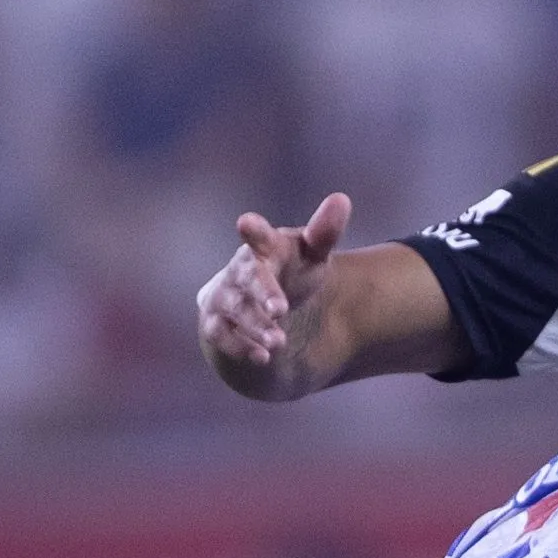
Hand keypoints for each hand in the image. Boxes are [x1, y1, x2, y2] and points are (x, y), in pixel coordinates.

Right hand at [196, 193, 352, 379]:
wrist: (269, 312)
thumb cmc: (293, 273)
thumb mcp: (313, 255)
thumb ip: (324, 233)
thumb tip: (341, 199)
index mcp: (263, 248)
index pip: (257, 236)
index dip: (253, 230)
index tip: (247, 223)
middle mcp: (238, 271)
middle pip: (246, 277)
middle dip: (262, 292)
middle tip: (280, 310)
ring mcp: (222, 297)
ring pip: (233, 310)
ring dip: (255, 326)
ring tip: (279, 342)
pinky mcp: (215, 325)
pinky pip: (221, 335)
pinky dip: (240, 346)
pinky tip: (263, 357)